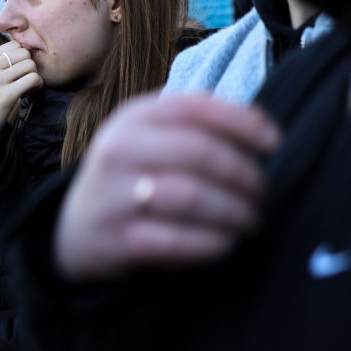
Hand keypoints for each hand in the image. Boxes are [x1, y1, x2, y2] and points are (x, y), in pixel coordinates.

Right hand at [0, 41, 41, 132]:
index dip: (21, 56)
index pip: (14, 44)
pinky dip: (37, 85)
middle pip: (24, 53)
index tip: (18, 70)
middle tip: (25, 79)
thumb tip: (25, 50)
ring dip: (34, 76)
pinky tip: (30, 92)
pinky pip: (33, 79)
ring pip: (30, 65)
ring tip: (27, 87)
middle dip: (29, 65)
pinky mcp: (6, 95)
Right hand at [55, 93, 279, 281]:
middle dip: (244, 175)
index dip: (242, 122)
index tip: (274, 143)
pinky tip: (226, 242)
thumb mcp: (147, 139)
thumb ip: (193, 127)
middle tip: (262, 193)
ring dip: (234, 211)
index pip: (194, 107)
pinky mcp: (117, 239)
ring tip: (250, 220)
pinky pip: (177, 241)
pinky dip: (213, 243)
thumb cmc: (131, 178)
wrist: (76, 229)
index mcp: (131, 117)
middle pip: (199, 152)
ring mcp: (113, 195)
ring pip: (191, 196)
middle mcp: (118, 149)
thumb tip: (263, 134)